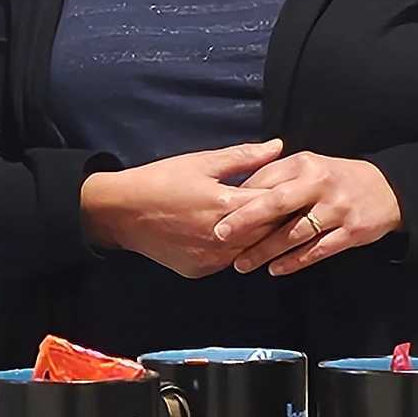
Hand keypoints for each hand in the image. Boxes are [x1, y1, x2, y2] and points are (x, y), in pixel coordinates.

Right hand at [78, 142, 281, 278]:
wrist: (120, 212)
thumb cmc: (160, 180)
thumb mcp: (202, 162)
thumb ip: (244, 157)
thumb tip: (278, 146)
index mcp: (225, 205)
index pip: (274, 205)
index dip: (288, 197)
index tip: (297, 190)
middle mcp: (222, 237)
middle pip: (267, 232)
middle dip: (278, 219)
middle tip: (288, 207)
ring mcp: (210, 258)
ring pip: (250, 251)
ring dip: (259, 237)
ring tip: (263, 222)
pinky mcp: (199, 270)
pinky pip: (228, 260)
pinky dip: (235, 249)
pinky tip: (234, 236)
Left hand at [216, 153, 402, 275]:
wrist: (386, 189)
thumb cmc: (335, 178)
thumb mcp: (308, 166)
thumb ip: (276, 175)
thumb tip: (238, 190)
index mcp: (305, 164)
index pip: (266, 180)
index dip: (240, 197)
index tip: (215, 210)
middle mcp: (320, 184)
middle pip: (277, 204)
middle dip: (246, 220)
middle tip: (220, 235)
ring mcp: (337, 209)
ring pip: (295, 233)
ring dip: (266, 250)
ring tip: (242, 263)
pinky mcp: (351, 232)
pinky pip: (317, 250)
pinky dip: (295, 262)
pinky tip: (275, 269)